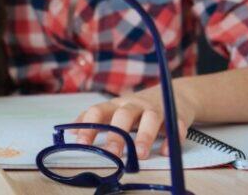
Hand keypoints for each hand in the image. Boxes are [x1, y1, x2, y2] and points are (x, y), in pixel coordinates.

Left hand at [74, 85, 197, 159]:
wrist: (176, 93)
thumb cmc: (138, 107)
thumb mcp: (115, 110)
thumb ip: (96, 120)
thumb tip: (70, 132)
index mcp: (117, 105)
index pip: (99, 111)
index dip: (88, 126)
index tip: (81, 143)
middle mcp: (135, 104)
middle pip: (123, 115)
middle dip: (117, 134)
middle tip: (112, 153)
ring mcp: (156, 108)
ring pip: (150, 118)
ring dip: (144, 136)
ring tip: (140, 154)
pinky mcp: (176, 114)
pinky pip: (175, 126)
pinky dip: (172, 138)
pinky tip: (166, 152)